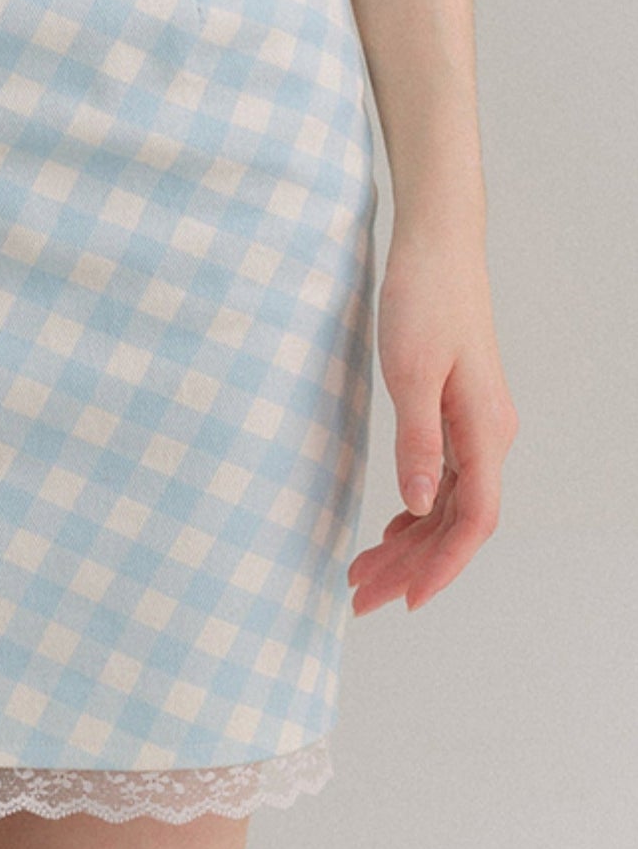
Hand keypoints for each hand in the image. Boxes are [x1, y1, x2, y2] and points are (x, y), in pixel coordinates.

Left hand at [348, 231, 517, 613]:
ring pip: (446, 507)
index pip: (473, 521)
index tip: (406, 601)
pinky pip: (442, 483)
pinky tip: (388, 533)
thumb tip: (415, 508)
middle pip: (456, 525)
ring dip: (408, 546)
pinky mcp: (457, 415)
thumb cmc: (424, 300)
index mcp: (485, 431)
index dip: (442, 567)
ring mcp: (475, 428)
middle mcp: (488, 436)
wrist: (437, 247)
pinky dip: (413, 515)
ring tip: (360, 575)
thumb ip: (417, 442)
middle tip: (360, 600)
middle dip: (412, 568)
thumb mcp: (410, 373)